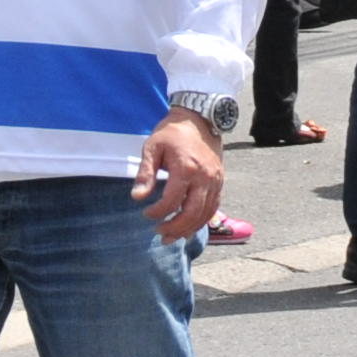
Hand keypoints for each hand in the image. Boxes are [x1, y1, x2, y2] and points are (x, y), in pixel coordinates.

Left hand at [132, 111, 227, 238]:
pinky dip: (202, 220)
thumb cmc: (172, 134)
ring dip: (188, 228)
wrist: (200, 119)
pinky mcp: (220, 181)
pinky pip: (213, 207)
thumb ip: (145, 174)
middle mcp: (204, 177)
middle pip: (192, 212)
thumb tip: (137, 197)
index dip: (157, 212)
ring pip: (204, 213)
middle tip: (159, 232)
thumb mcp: (152, 149)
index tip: (145, 213)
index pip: (172, 201)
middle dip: (175, 227)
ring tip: (172, 237)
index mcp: (186, 168)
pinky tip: (189, 228)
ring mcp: (215, 180)